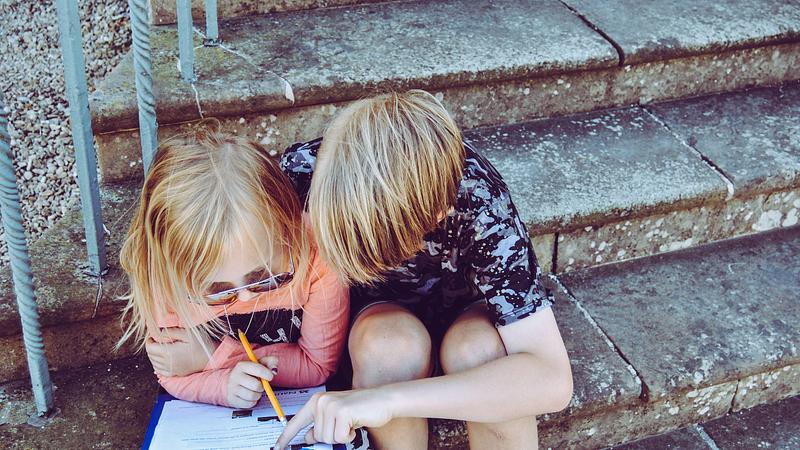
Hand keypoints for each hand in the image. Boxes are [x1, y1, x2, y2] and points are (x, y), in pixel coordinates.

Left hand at [145, 327, 218, 376]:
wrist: (212, 358)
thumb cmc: (201, 344)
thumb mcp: (187, 333)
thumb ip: (171, 332)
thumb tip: (157, 333)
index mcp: (169, 353)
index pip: (149, 347)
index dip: (150, 340)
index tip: (154, 335)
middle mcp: (168, 364)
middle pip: (151, 355)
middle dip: (152, 346)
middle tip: (159, 340)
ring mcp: (171, 370)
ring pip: (154, 363)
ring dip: (155, 355)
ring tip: (163, 348)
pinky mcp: (175, 374)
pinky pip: (159, 370)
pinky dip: (158, 364)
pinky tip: (164, 358)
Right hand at [226, 356, 278, 408]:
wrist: (230, 381)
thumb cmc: (248, 372)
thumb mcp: (259, 364)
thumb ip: (270, 362)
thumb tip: (274, 371)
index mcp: (242, 365)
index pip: (258, 369)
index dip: (267, 374)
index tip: (270, 377)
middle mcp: (235, 376)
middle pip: (256, 385)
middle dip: (262, 387)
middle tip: (261, 385)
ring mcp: (232, 389)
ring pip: (252, 396)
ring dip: (258, 395)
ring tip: (255, 391)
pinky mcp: (233, 400)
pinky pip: (248, 404)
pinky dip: (253, 401)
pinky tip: (250, 396)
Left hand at [274, 389, 392, 449]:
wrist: (383, 399)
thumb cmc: (361, 408)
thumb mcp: (336, 417)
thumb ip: (320, 425)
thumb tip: (307, 436)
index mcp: (317, 401)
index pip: (296, 422)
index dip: (286, 437)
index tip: (278, 447)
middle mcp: (321, 401)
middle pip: (316, 436)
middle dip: (332, 436)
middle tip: (345, 425)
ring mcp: (330, 406)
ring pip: (327, 438)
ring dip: (341, 436)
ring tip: (350, 423)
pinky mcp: (342, 412)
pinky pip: (340, 437)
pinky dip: (349, 436)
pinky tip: (355, 424)